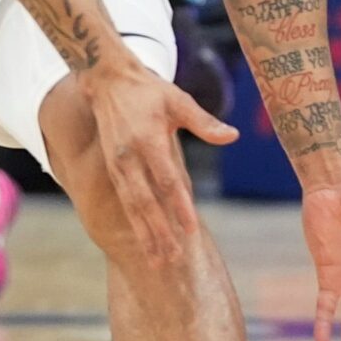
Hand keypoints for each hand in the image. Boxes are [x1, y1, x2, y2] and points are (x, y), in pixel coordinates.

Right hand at [82, 56, 239, 267]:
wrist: (107, 80)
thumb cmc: (149, 90)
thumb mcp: (178, 100)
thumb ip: (204, 122)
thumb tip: (233, 136)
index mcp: (148, 140)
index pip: (167, 180)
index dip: (179, 206)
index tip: (191, 229)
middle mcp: (129, 158)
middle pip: (146, 202)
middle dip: (159, 232)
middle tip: (174, 257)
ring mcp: (118, 166)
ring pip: (132, 207)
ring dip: (145, 235)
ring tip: (158, 261)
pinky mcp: (113, 170)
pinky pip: (125, 202)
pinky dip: (135, 224)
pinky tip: (145, 241)